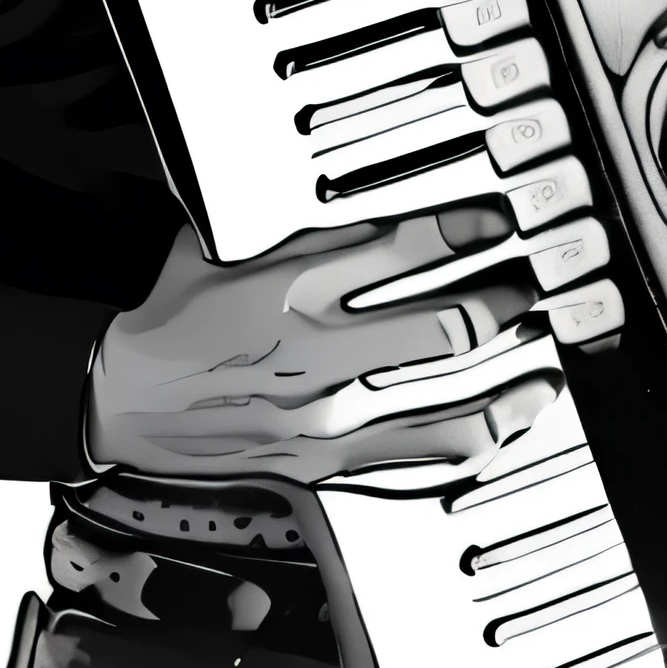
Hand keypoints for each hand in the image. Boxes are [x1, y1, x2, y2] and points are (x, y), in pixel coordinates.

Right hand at [86, 214, 560, 488]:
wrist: (121, 400)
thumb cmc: (174, 312)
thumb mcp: (228, 242)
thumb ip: (305, 227)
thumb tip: (380, 203)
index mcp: (292, 285)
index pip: (405, 248)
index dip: (468, 227)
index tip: (499, 219)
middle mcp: (317, 354)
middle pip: (446, 327)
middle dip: (504, 300)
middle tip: (530, 284)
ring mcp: (326, 419)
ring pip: (450, 406)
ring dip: (512, 379)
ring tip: (546, 358)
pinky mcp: (326, 465)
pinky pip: (422, 459)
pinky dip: (479, 439)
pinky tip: (509, 420)